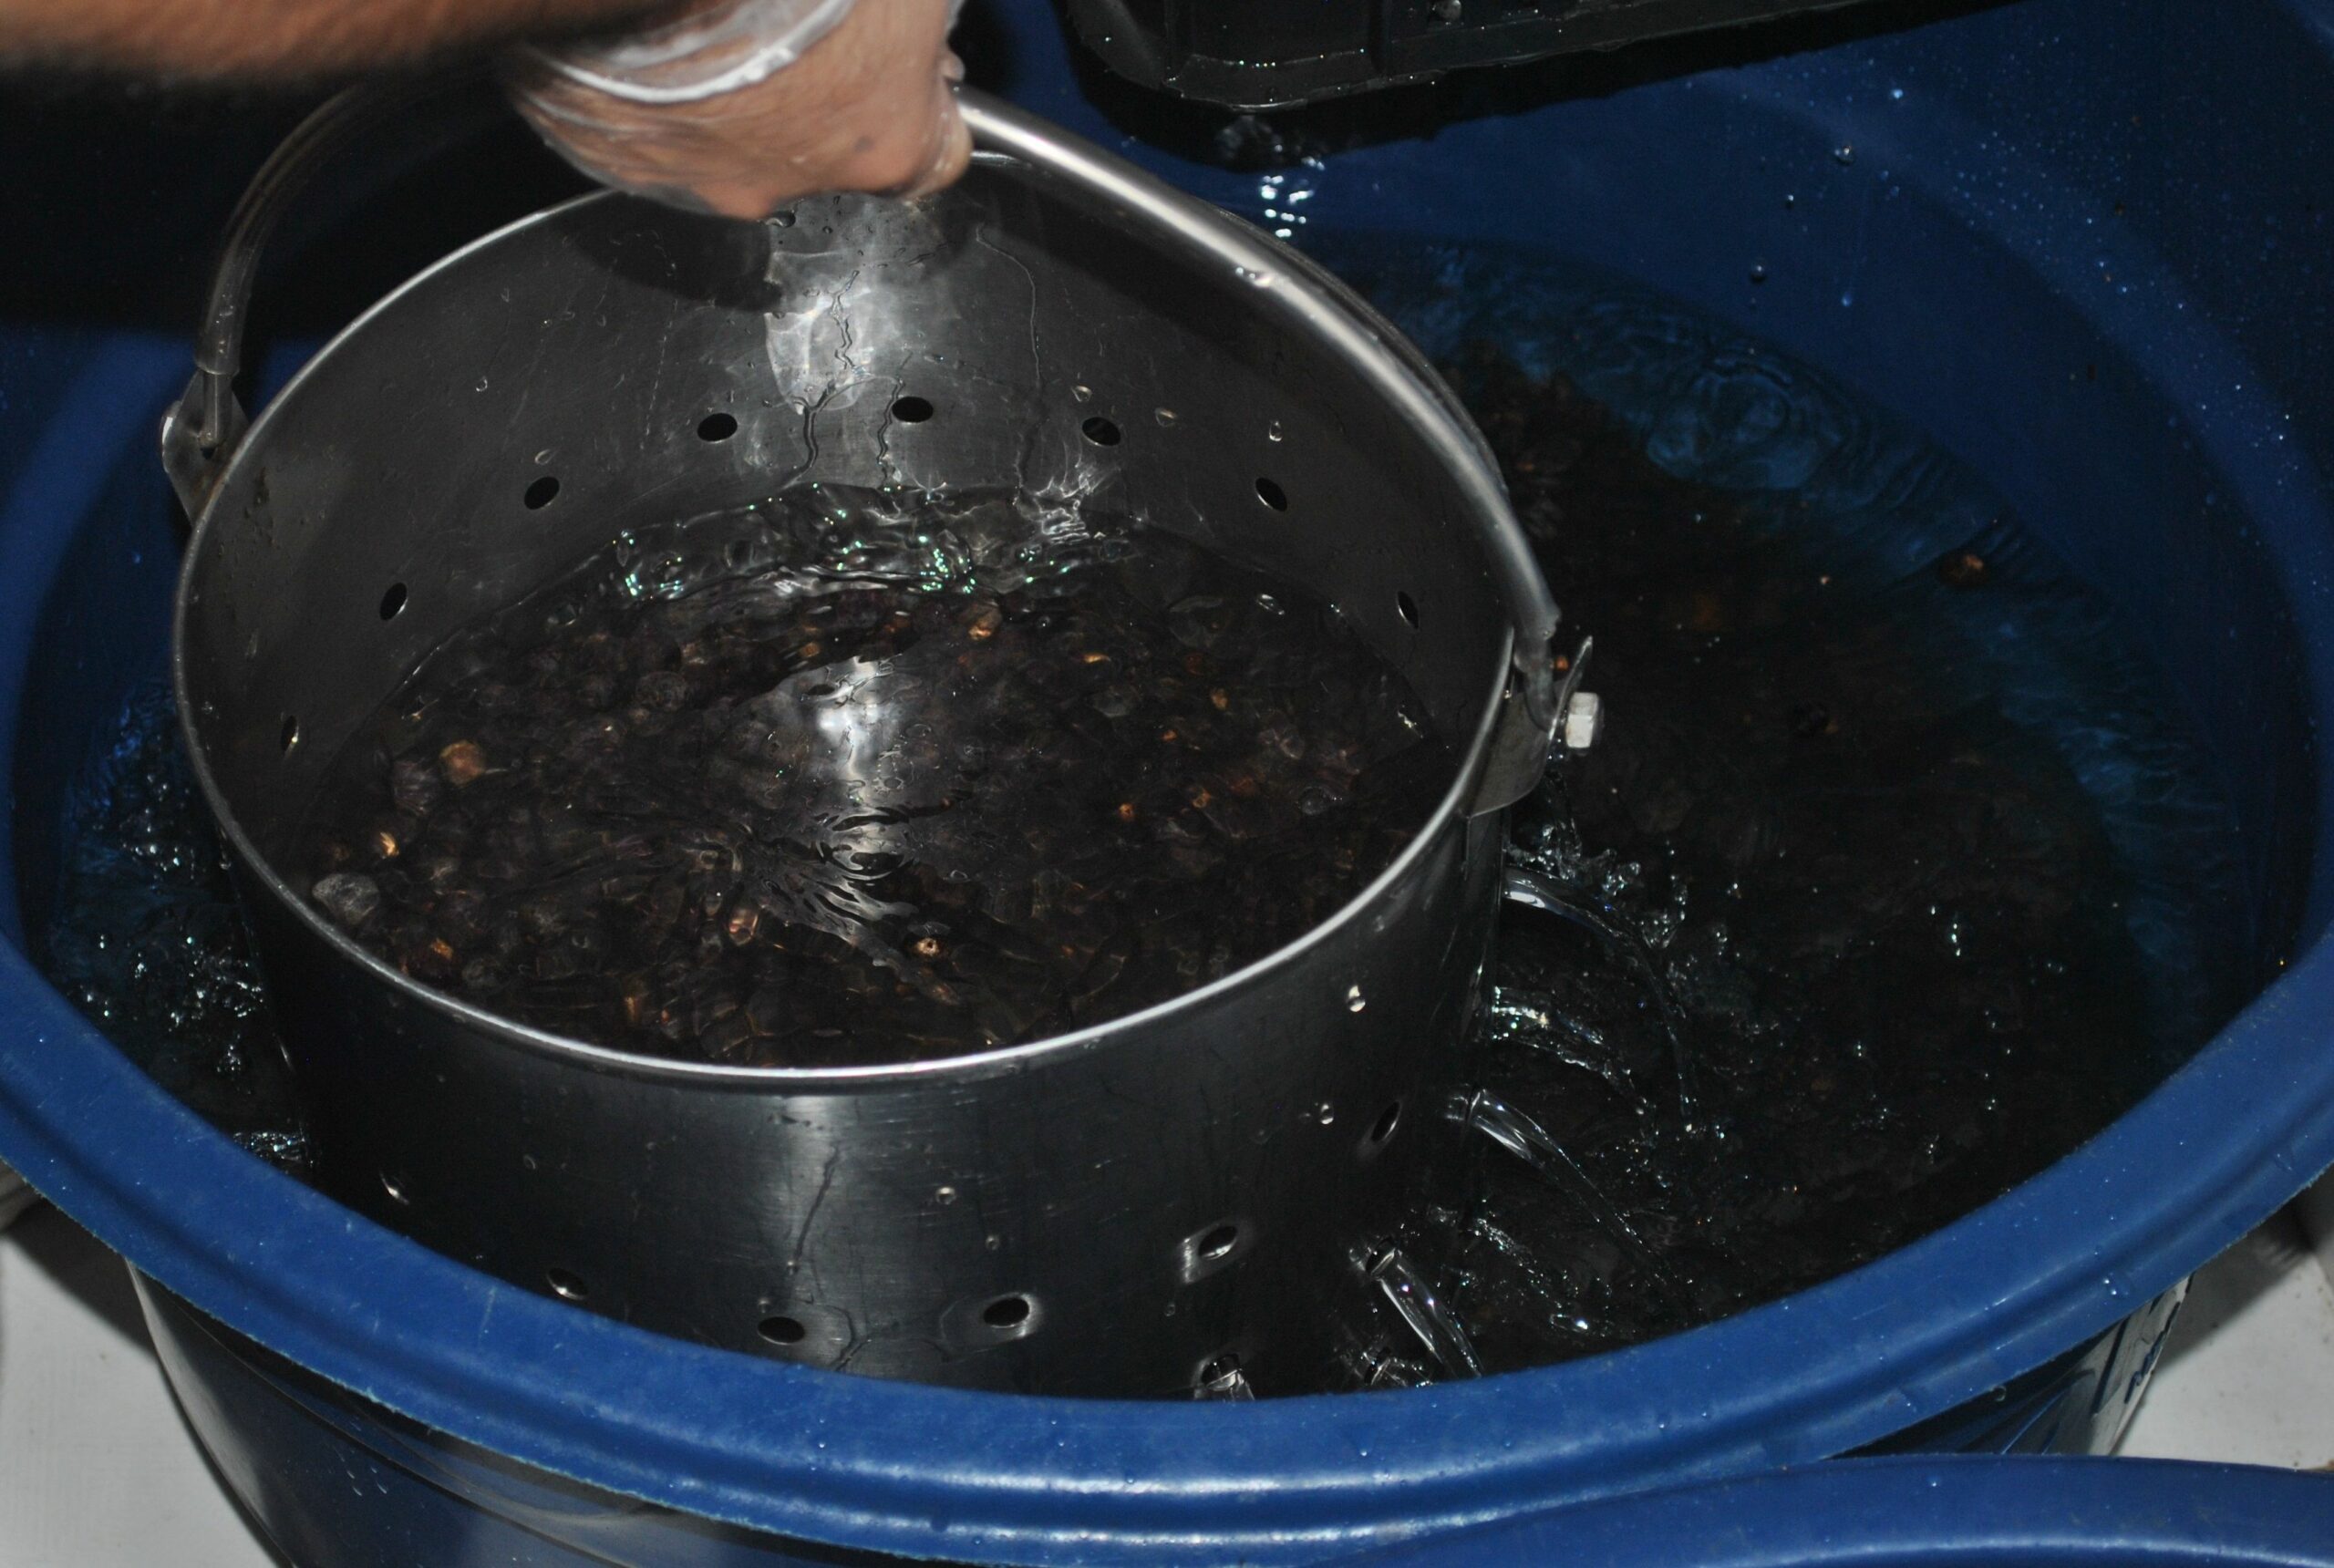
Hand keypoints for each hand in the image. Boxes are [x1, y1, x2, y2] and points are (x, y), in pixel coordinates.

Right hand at [505, 0, 970, 219]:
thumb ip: (915, 14)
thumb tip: (914, 12)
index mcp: (888, 143)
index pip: (938, 155)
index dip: (925, 104)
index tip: (915, 69)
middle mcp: (795, 183)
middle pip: (825, 151)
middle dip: (816, 95)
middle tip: (793, 21)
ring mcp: (699, 177)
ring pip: (726, 146)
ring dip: (726, 96)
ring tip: (706, 25)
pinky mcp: (618, 158)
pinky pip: (640, 130)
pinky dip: (645, 95)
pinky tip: (644, 40)